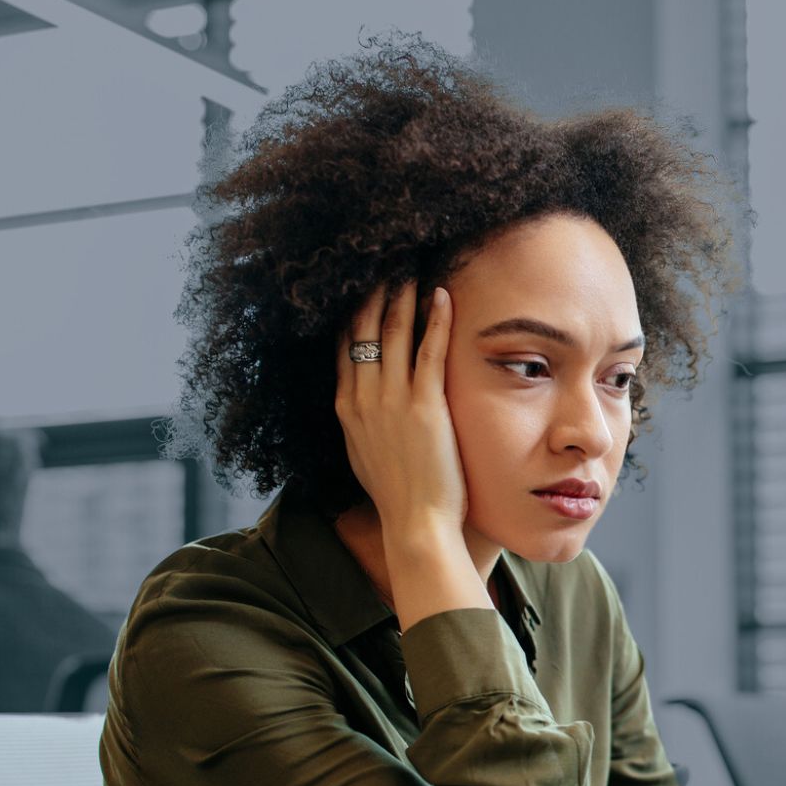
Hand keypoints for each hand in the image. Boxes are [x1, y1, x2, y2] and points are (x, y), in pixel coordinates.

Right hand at [335, 282, 463, 536]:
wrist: (414, 522)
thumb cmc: (397, 495)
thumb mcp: (365, 454)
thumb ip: (362, 424)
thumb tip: (362, 408)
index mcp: (346, 408)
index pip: (343, 347)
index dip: (352, 313)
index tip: (360, 286)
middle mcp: (362, 399)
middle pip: (362, 331)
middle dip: (372, 292)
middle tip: (384, 263)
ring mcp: (392, 401)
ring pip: (393, 334)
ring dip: (401, 296)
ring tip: (410, 268)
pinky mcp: (425, 406)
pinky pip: (430, 351)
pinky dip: (436, 319)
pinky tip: (443, 296)